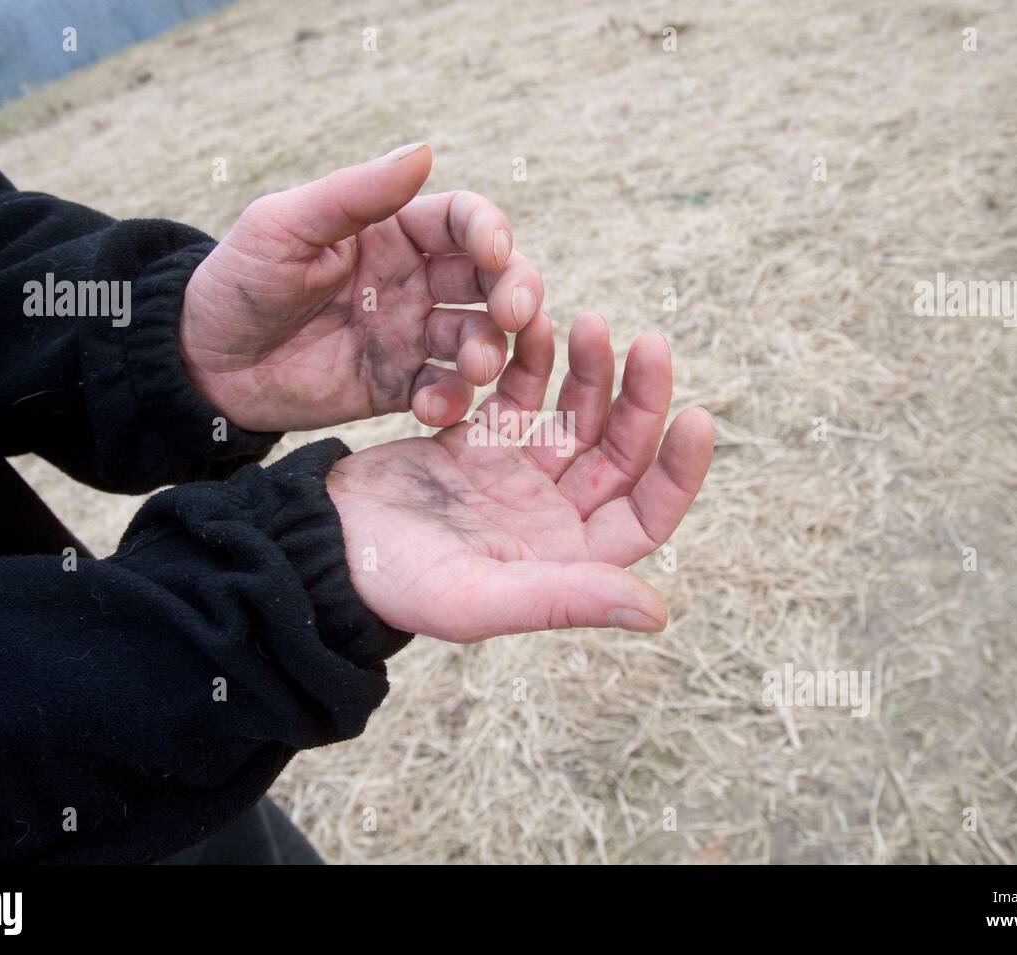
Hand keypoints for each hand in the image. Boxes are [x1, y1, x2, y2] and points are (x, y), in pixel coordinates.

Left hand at [178, 143, 544, 431]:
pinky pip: (446, 392)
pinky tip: (434, 406)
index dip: (490, 232)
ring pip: (480, 337)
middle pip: (491, 279)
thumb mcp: (285, 226)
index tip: (495, 253)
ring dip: (492, 350)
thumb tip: (424, 151)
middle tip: (515, 315)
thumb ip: (354, 194)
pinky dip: (454, 401)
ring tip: (476, 367)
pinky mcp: (399, 387)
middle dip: (515, 292)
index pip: (463, 221)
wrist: (202, 364)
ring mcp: (411, 335)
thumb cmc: (237, 282)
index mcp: (393, 232)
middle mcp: (415, 281)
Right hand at [326, 311, 713, 641]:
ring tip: (590, 322)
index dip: (678, 471)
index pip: (647, 513)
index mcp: (567, 559)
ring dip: (591, 371)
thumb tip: (658, 612)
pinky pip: (522, 394)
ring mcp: (517, 475)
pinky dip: (535, 361)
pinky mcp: (480, 442)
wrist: (322, 545)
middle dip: (641, 399)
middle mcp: (552, 517)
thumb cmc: (397, 586)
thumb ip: (567, 599)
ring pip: (576, 415)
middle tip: (651, 342)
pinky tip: (540, 324)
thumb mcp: (481, 599)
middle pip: (619, 453)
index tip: (695, 416)